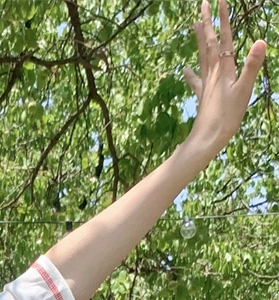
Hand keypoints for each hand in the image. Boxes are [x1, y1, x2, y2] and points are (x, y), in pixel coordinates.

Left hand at [182, 0, 265, 162]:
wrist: (207, 139)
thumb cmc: (227, 117)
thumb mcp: (244, 90)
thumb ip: (252, 66)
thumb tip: (261, 41)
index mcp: (223, 70)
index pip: (224, 39)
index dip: (223, 19)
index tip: (219, 1)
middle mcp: (212, 73)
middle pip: (209, 43)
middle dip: (207, 23)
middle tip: (203, 4)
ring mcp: (206, 84)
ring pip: (202, 57)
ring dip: (199, 40)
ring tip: (193, 25)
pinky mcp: (203, 96)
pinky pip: (196, 81)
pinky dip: (190, 73)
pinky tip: (184, 69)